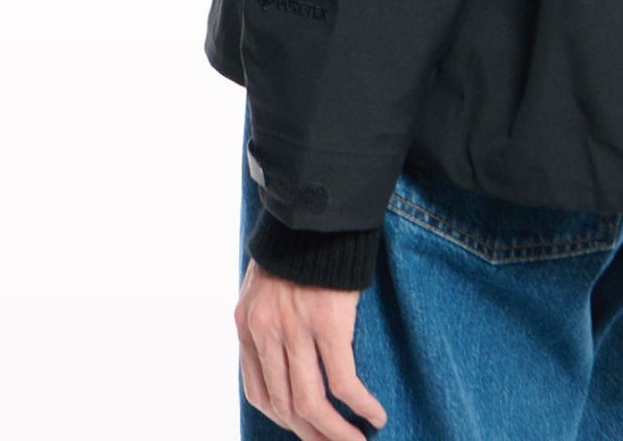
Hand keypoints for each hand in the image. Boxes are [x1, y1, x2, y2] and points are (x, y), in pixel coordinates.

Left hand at [236, 257, 388, 439]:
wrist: (316, 204)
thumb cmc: (298, 240)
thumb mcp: (266, 282)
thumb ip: (268, 319)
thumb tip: (285, 355)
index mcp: (247, 324)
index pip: (259, 392)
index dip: (284, 419)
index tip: (308, 429)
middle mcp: (265, 332)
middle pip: (286, 405)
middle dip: (313, 434)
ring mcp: (295, 329)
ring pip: (312, 403)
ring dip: (336, 432)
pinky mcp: (328, 322)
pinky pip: (343, 380)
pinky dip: (360, 405)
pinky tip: (376, 414)